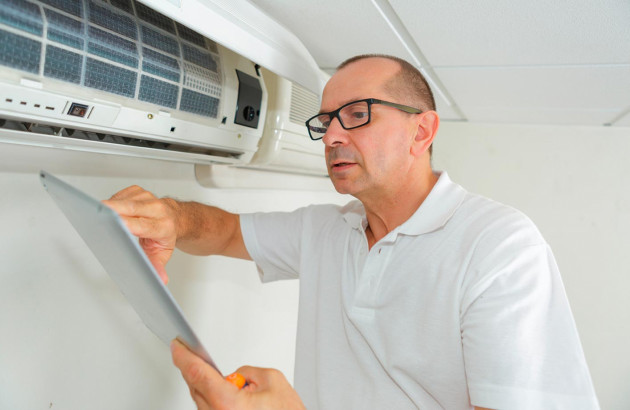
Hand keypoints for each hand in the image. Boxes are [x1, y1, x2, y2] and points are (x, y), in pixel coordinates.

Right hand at [102, 185, 178, 283]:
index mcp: (163, 226)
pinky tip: (113, 212)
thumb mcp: (162, 254)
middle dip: (113, 211)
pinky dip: (113, 203)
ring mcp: (147, 197)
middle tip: (95, 215)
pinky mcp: (138, 190)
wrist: (174, 218)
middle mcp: (157, 209)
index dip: (129, 224)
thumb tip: (160, 280)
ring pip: (123, 200)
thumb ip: (157, 266)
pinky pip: (120, 195)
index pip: (144, 225)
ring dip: (110, 209)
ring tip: (103, 219)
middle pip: (131, 208)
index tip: (116, 225)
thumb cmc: (165, 235)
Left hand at [171, 340, 305, 409]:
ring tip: (234, 387)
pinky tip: (228, 396)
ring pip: (202, 400)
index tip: (177, 346)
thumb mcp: (273, 381)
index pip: (198, 374)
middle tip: (198, 355)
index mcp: (227, 404)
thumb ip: (247, 371)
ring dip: (210, 388)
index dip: (185, 356)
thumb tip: (234, 376)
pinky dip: (215, 400)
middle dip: (199, 370)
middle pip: (196, 388)